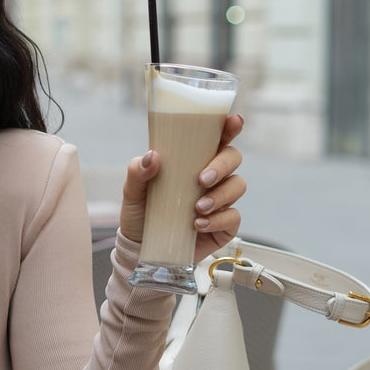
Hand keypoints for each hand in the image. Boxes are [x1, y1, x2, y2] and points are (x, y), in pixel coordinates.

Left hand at [117, 113, 245, 260]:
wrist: (141, 248)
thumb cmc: (140, 213)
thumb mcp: (132, 191)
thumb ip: (137, 172)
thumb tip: (153, 156)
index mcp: (190, 160)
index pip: (215, 138)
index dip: (228, 127)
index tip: (233, 121)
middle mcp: (210, 176)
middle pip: (232, 158)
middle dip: (222, 165)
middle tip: (202, 179)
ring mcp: (220, 200)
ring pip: (237, 185)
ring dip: (220, 195)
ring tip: (197, 207)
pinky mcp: (224, 224)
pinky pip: (233, 217)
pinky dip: (218, 220)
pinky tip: (198, 225)